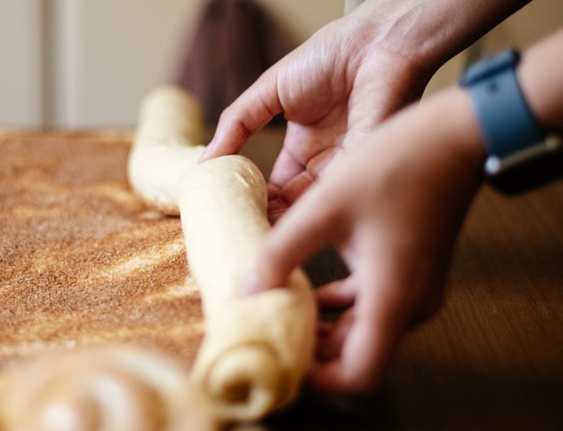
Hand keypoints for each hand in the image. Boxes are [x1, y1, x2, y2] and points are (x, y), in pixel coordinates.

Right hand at [201, 11, 431, 222]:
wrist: (374, 43)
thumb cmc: (328, 59)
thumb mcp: (267, 92)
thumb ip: (236, 125)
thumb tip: (204, 163)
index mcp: (303, 149)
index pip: (273, 189)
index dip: (253, 204)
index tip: (229, 216)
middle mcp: (324, 166)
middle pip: (291, 208)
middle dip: (267, 223)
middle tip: (241, 237)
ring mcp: (344, 172)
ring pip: (310, 211)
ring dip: (285, 225)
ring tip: (256, 238)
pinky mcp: (362, 172)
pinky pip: (330, 201)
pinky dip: (306, 214)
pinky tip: (284, 225)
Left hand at [243, 88, 485, 395]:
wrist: (452, 135)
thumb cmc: (395, 165)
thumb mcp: (324, 207)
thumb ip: (281, 251)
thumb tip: (248, 289)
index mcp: (392, 298)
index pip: (358, 376)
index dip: (318, 379)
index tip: (280, 359)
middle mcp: (408, 304)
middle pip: (353, 356)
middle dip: (309, 351)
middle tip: (264, 332)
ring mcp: (411, 289)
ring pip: (358, 331)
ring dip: (318, 326)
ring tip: (273, 308)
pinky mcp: (407, 271)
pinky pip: (366, 304)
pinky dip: (332, 305)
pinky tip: (297, 285)